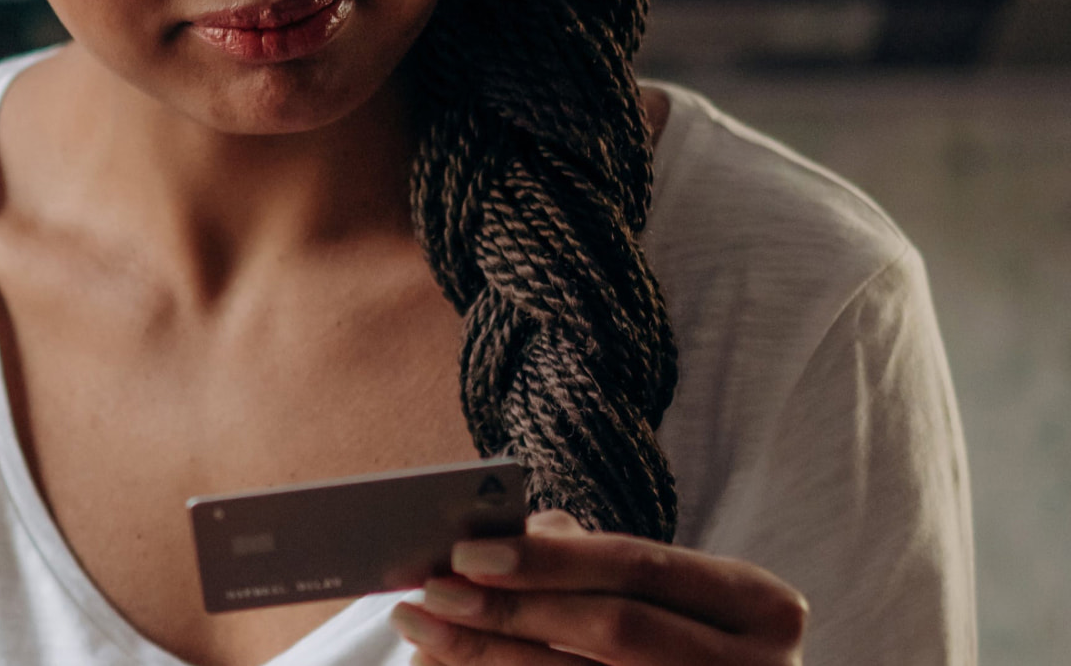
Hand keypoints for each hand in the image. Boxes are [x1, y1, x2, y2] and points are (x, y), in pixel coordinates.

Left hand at [388, 510, 807, 664]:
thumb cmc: (689, 643)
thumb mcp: (671, 597)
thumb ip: (599, 561)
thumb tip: (509, 530)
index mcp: (760, 606)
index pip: (639, 567)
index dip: (549, 560)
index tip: (465, 554)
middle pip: (614, 629)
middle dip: (512, 611)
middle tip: (429, 596)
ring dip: (491, 659)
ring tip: (424, 638)